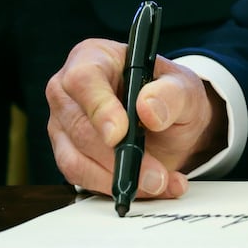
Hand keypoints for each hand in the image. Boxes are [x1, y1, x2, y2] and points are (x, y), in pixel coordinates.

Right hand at [46, 38, 226, 197]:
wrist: (171, 124)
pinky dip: (117, 188)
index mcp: (92, 58)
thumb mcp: (184, 88)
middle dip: (118, 157)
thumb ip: (172, 94)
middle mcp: (68, 91)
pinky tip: (151, 188)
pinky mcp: (69, 156)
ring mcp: (63, 126)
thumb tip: (148, 109)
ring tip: (160, 183)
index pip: (83, 79)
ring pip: (75, 160)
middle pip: (79, 126)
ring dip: (118, 179)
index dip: (99, 108)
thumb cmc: (171, 95)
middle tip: (156, 175)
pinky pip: (83, 179)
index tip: (120, 134)